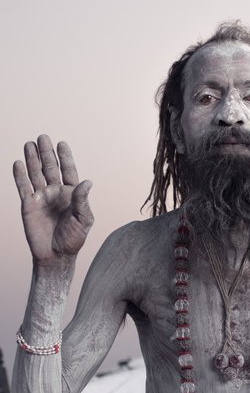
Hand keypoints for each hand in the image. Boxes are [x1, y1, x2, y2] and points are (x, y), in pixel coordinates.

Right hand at [13, 135, 93, 265]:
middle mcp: (56, 192)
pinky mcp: (29, 205)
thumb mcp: (83, 219)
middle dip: (46, 153)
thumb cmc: (73, 239)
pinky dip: (20, 175)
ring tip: (29, 144)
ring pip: (35, 174)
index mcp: (72, 194)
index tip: (61, 143)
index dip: (65, 157)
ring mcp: (41, 197)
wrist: (55, 256)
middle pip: (50, 168)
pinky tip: (18, 163)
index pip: (68, 170)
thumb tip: (88, 181)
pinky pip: (23, 187)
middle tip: (42, 136)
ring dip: (32, 159)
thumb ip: (83, 200)